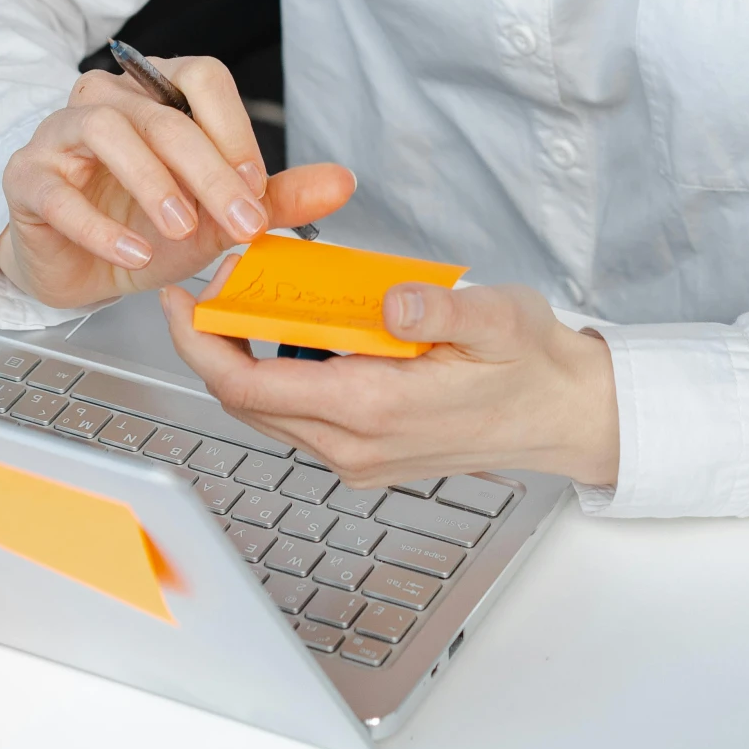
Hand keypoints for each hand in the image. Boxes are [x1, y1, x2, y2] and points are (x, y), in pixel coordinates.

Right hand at [0, 57, 355, 309]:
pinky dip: (100, 226)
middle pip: (163, 114)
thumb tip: (342, 183)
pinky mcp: (27, 178)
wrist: (79, 269)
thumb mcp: (218, 217)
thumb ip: (277, 198)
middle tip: (242, 222)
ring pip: (107, 129)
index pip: (202, 78)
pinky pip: (59, 192)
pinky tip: (134, 253)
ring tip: (182, 230)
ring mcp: (61, 134)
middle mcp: (108, 100)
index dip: (234, 130)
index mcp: (157, 93)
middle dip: (210, 171)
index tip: (258, 189)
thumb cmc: (145, 227)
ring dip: (153, 182)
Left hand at [165, 273, 620, 489]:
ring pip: (269, 413)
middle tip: (204, 290)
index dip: (201, 344)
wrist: (566, 415)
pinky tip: (290, 336)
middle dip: (211, 348)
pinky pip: (300, 419)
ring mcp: (360, 458)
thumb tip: (389, 299)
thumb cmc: (533, 365)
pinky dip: (278, 378)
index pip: (250, 387)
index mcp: (374, 409)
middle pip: (245, 403)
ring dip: (243, 362)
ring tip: (241, 304)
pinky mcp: (369, 456)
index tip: (182, 300)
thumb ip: (439, 308)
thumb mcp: (497, 318)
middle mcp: (356, 446)